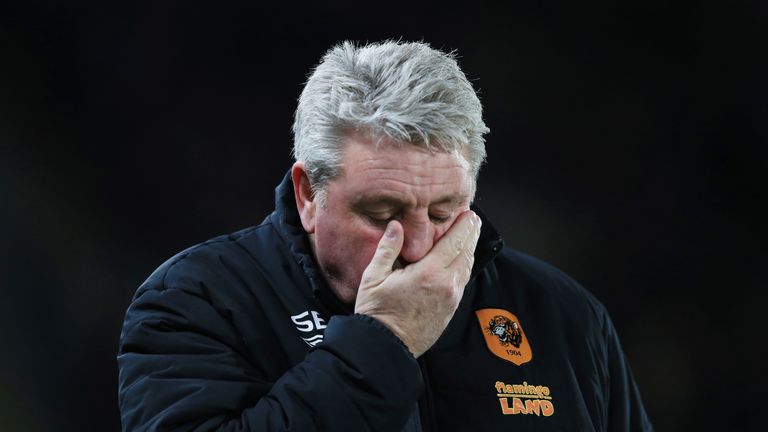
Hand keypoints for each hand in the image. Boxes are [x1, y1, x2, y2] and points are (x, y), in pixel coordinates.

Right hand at [354, 211, 481, 356]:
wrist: (386, 348)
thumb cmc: (376, 313)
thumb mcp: (373, 277)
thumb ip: (387, 248)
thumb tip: (397, 225)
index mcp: (428, 273)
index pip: (454, 242)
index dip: (463, 226)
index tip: (468, 214)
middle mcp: (445, 285)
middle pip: (466, 253)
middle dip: (471, 234)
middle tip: (473, 220)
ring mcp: (450, 299)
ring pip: (466, 268)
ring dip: (469, 250)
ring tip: (468, 237)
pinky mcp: (450, 310)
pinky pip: (462, 282)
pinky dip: (464, 267)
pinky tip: (459, 262)